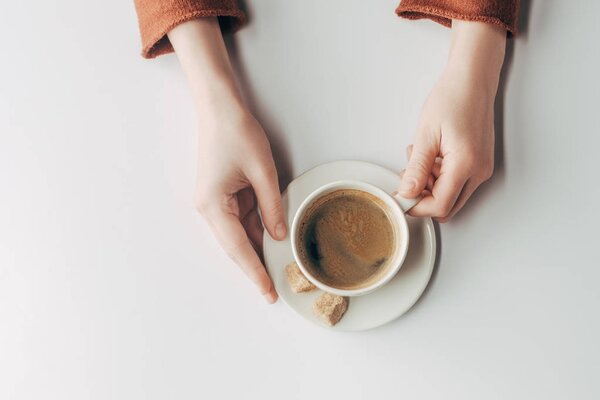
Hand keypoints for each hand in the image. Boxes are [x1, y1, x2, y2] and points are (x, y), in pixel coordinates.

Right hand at [195, 104, 284, 303]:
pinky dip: (257, 232)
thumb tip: (279, 235)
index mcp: (213, 205)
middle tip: (275, 290)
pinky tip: (273, 243)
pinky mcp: (224, 196)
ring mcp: (215, 203)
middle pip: (236, 246)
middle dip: (256, 266)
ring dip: (258, 250)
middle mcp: (210, 209)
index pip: (238, 247)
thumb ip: (272, 207)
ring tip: (279, 270)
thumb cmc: (236, 133)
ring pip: (239, 235)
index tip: (268, 292)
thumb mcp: (262, 171)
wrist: (220, 108)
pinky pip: (242, 220)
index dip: (255, 271)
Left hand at [398, 21, 506, 221]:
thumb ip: (416, 168)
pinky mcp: (480, 164)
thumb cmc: (452, 98)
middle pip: (447, 207)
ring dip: (431, 186)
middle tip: (409, 175)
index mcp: (466, 164)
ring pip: (452, 197)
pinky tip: (432, 157)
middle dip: (424, 198)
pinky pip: (458, 184)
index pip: (439, 205)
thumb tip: (407, 193)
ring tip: (420, 158)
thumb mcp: (426, 135)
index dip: (416, 206)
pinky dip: (441, 178)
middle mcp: (479, 171)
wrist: (472, 80)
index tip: (400, 197)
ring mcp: (482, 169)